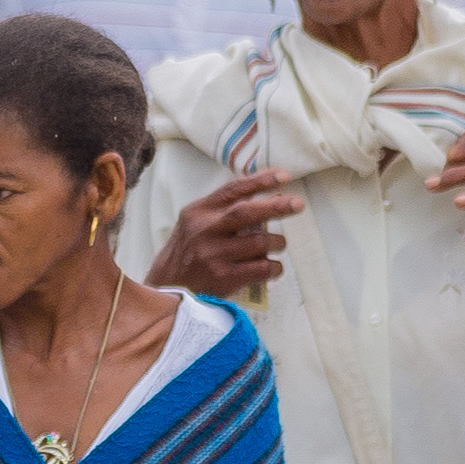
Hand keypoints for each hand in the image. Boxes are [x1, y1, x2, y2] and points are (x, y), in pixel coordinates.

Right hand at [146, 170, 299, 297]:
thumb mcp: (196, 222)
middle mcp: (205, 230)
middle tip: (297, 204)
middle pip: (247, 212)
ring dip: (277, 242)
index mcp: (199, 211)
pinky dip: (274, 267)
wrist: (167, 287)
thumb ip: (225, 209)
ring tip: (278, 244)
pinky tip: (273, 267)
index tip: (284, 176)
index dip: (260, 180)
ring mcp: (214, 255)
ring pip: (260, 242)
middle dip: (277, 206)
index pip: (233, 190)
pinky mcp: (224, 278)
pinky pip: (262, 268)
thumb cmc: (189, 251)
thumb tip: (270, 197)